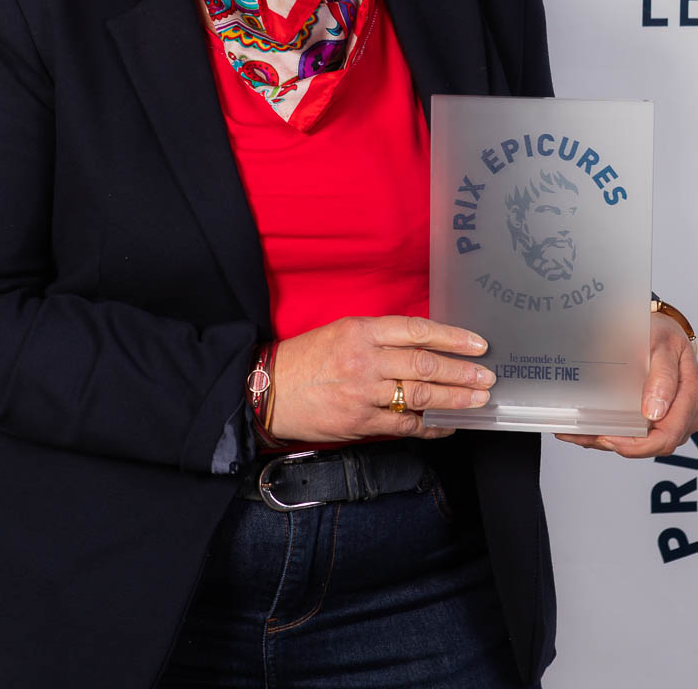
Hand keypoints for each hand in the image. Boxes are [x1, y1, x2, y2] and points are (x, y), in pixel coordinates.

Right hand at [268, 315, 494, 443]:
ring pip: (421, 396)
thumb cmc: (306, 359)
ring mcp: (363, 394)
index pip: (417, 331)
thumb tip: (425, 348)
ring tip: (478, 400)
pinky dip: (431, 426)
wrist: (269, 391)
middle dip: (462, 372)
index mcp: (361, 331)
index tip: (477, 344)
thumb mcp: (341, 332)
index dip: (452, 337)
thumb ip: (379, 338)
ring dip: (455, 399)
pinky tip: (449, 424)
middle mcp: (365, 360)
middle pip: (425, 365)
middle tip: (487, 376)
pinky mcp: (360, 423)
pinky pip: (405, 425)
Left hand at [555, 314, 697, 456]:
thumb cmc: (663, 335)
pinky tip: (588, 428)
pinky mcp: (652, 416)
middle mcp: (680, 414)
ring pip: (640, 441)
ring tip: (578, 433)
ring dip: (608, 440)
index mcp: (687, 399)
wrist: (661, 330)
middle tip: (586, 434)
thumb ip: (663, 377)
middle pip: (651, 444)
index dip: (637, 444)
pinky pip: (634, 431)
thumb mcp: (663, 346)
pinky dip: (611, 432)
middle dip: (617, 444)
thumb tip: (655, 411)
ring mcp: (667, 417)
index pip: (666, 436)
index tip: (611, 437)